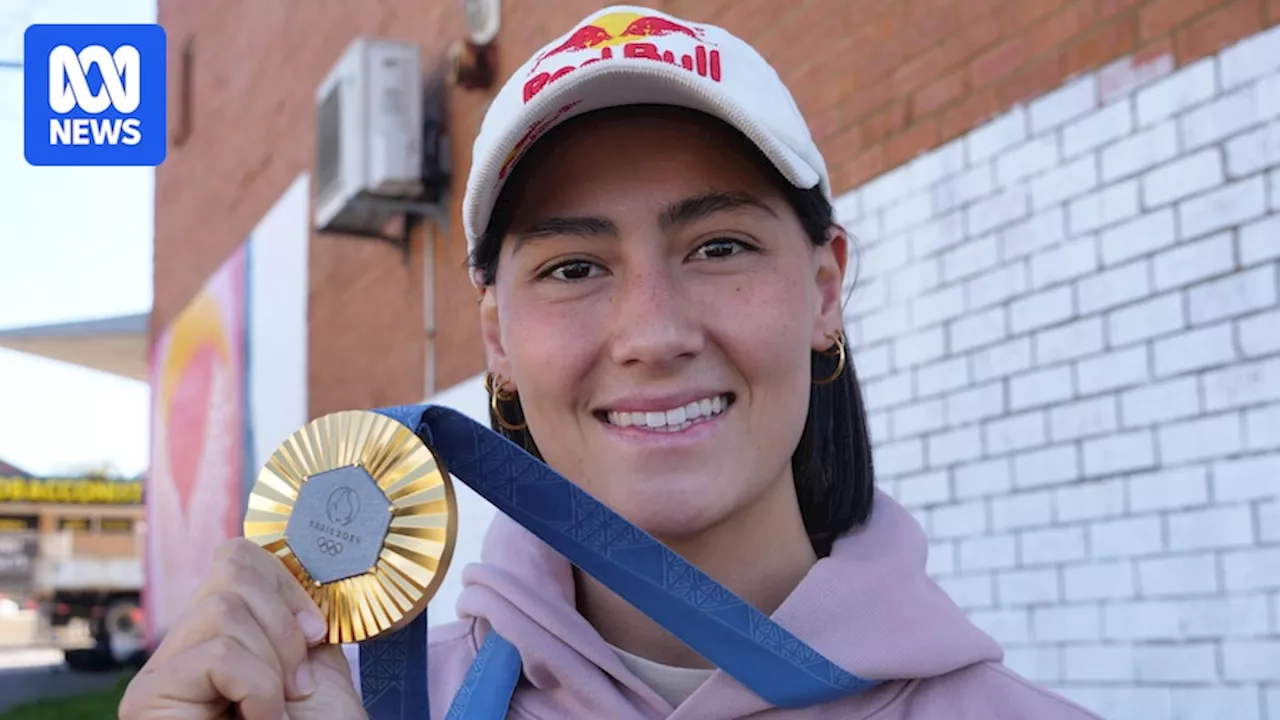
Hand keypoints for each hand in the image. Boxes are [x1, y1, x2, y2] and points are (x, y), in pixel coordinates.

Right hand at [119, 538, 366, 719]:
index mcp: (221, 638)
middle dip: (283, 628)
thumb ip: (296, 623)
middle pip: (229, 573)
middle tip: (295, 687)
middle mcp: (181, 653)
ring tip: (276, 711)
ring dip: (273, 664)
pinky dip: (256, 686)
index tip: (317, 634)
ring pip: (223, 610)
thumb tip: (298, 565)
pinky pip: (217, 653)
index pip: (235, 558)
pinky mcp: (147, 703)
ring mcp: (159, 678)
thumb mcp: (314, 668)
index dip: (286, 584)